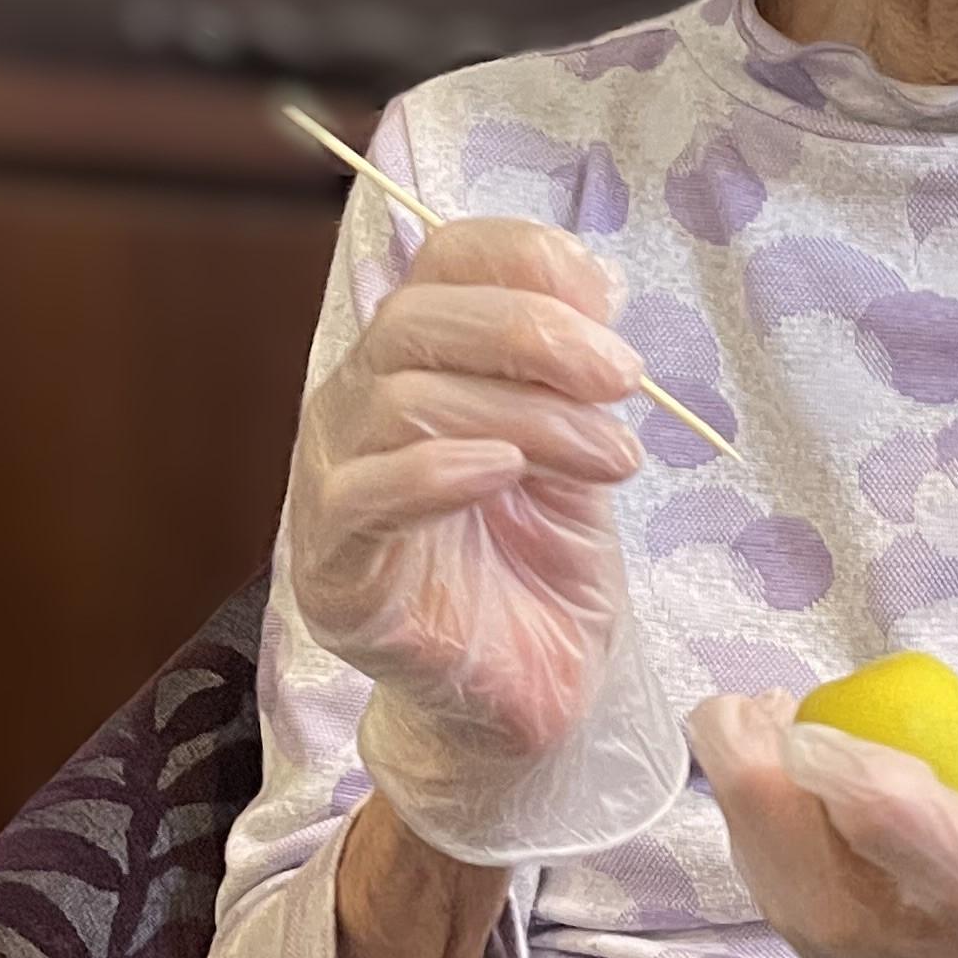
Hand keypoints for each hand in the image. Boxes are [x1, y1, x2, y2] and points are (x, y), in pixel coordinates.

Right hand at [287, 214, 684, 864]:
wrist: (533, 696)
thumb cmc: (544, 567)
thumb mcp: (579, 448)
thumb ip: (573, 372)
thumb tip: (599, 281)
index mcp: (414, 365)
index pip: (437, 265)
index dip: (519, 261)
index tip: (608, 301)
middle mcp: (357, 409)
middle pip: (415, 321)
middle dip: (532, 334)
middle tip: (624, 378)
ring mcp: (333, 487)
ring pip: (403, 400)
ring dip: (528, 416)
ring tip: (611, 459)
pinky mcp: (333, 571)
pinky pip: (359, 498)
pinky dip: (437, 471)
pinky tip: (506, 475)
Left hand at [689, 673, 957, 957]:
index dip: (876, 800)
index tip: (808, 728)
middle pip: (850, 911)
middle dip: (770, 806)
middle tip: (735, 712)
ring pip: (810, 924)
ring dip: (758, 822)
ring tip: (748, 731)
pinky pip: (810, 933)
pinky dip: (777, 854)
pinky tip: (778, 792)